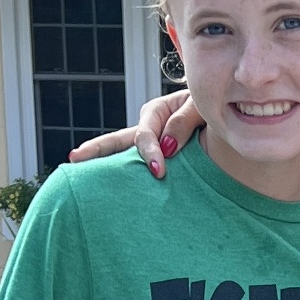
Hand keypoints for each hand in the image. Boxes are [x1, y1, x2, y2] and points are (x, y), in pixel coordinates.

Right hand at [68, 90, 202, 177]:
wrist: (224, 118)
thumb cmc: (213, 110)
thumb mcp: (201, 109)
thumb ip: (184, 122)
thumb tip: (167, 147)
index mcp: (158, 111)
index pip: (145, 134)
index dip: (149, 152)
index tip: (159, 171)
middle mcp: (148, 127)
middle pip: (119, 140)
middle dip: (97, 149)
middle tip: (74, 158)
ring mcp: (149, 144)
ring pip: (123, 154)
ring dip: (102, 163)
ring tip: (76, 172)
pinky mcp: (156, 159)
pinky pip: (136, 167)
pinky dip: (122, 176)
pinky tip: (107, 190)